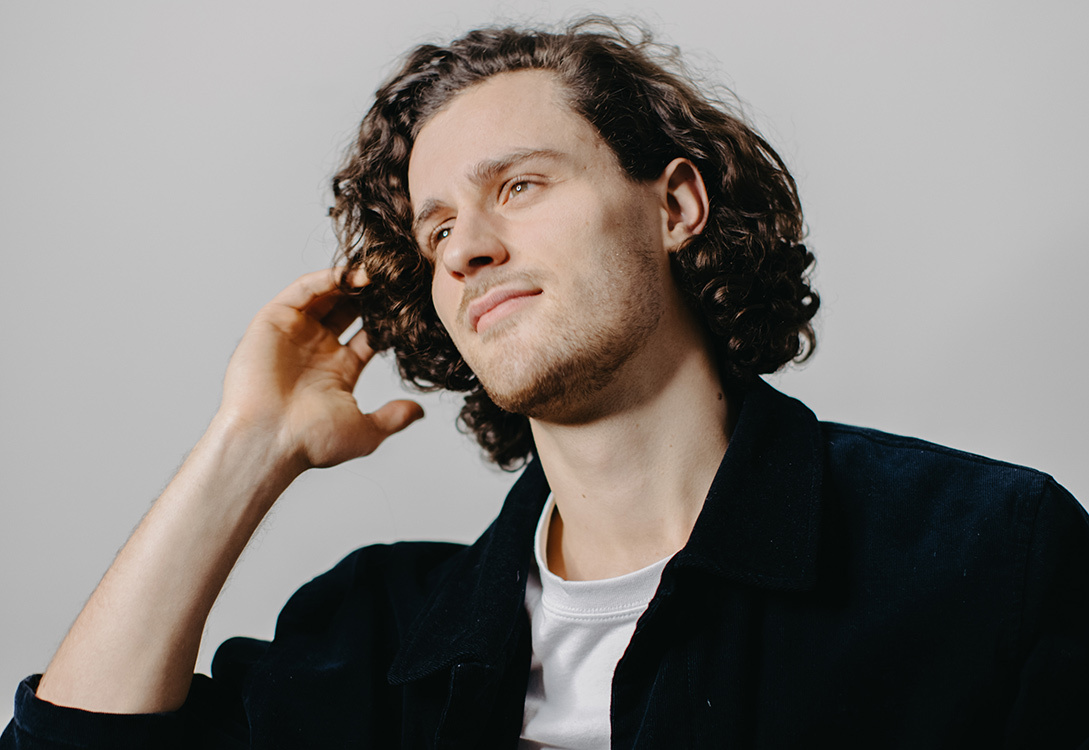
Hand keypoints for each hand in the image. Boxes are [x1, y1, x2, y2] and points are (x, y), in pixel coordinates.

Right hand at [218, 268, 423, 472]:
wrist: (268, 440)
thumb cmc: (310, 441)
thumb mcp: (365, 431)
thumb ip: (393, 417)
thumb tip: (419, 412)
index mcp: (339, 370)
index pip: (370, 335)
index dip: (390, 320)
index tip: (414, 305)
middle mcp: (317, 348)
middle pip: (350, 309)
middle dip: (372, 294)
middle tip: (398, 278)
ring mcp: (295, 333)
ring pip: (327, 295)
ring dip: (352, 281)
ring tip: (380, 269)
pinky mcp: (274, 320)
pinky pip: (302, 290)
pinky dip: (326, 278)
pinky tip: (352, 274)